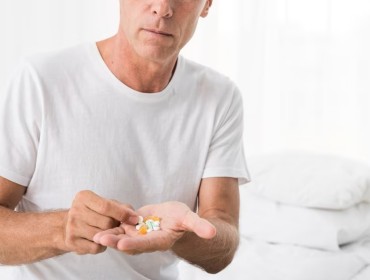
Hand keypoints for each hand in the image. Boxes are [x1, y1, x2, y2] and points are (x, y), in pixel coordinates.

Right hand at [63, 190, 137, 254]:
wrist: (70, 224)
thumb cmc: (94, 211)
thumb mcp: (107, 203)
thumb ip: (122, 208)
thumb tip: (135, 217)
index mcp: (84, 197)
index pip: (106, 206)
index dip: (122, 214)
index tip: (134, 219)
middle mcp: (75, 211)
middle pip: (106, 223)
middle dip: (116, 225)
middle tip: (116, 225)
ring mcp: (72, 227)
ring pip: (101, 236)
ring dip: (109, 236)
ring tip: (107, 231)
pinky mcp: (72, 242)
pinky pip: (96, 247)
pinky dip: (102, 246)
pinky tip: (99, 240)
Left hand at [93, 201, 215, 254]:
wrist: (172, 218)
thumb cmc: (182, 219)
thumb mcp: (190, 218)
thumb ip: (199, 226)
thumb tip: (212, 232)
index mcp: (160, 240)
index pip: (147, 244)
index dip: (136, 244)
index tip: (124, 244)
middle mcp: (147, 239)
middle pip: (130, 242)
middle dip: (116, 241)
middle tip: (102, 240)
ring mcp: (138, 233)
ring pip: (121, 235)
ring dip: (109, 235)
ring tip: (95, 234)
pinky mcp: (131, 225)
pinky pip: (119, 226)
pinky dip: (110, 226)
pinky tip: (98, 223)